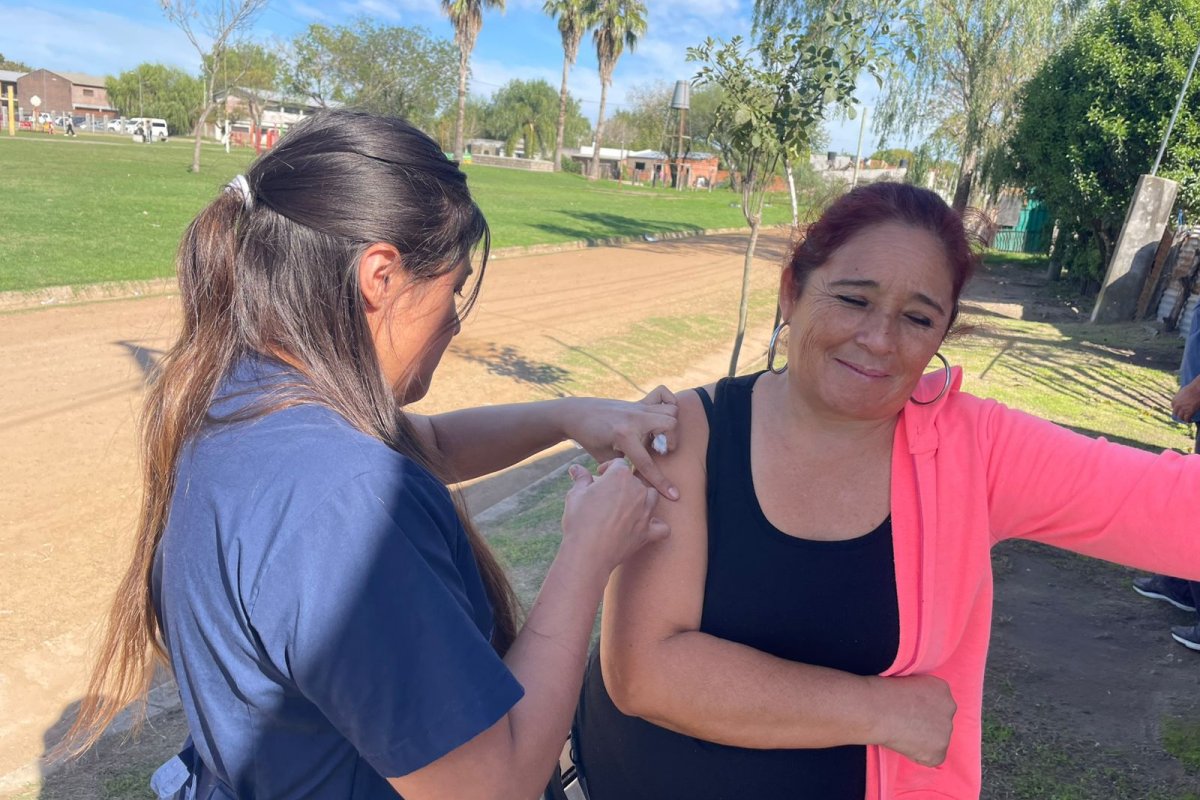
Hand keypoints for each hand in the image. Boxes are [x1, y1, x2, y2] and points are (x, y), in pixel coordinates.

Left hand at [560, 387, 679, 499]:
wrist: (576, 414)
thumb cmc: (588, 438)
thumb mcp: (603, 458)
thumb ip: (621, 467)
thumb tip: (638, 478)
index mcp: (624, 435)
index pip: (647, 463)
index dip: (661, 482)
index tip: (673, 494)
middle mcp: (634, 418)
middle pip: (670, 424)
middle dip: (671, 441)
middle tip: (659, 451)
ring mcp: (638, 407)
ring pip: (671, 410)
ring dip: (670, 426)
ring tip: (659, 437)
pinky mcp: (638, 401)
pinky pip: (663, 393)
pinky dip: (669, 402)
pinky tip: (661, 417)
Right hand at [562, 459, 670, 571]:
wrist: (588, 552)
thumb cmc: (580, 520)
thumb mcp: (575, 495)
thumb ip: (581, 479)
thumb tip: (576, 468)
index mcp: (620, 476)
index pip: (618, 464)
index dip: (607, 469)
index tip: (599, 477)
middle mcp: (638, 490)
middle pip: (635, 481)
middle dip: (622, 486)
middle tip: (607, 497)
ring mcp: (646, 511)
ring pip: (652, 497)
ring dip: (643, 500)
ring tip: (628, 508)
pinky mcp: (648, 532)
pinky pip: (662, 528)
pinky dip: (657, 527)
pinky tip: (647, 528)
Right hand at [873, 674, 956, 767]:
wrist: (874, 709)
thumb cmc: (882, 692)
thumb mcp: (906, 682)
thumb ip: (919, 696)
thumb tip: (916, 710)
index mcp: (942, 689)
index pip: (938, 705)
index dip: (921, 711)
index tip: (907, 712)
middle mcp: (950, 708)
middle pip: (940, 723)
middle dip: (925, 726)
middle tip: (903, 724)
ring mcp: (946, 732)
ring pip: (936, 741)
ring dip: (921, 741)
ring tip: (900, 733)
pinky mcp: (939, 753)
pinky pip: (930, 759)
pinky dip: (917, 756)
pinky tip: (902, 743)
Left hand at [1172, 380, 1199, 421]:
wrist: (1198, 389)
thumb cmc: (1192, 388)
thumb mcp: (1183, 392)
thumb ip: (1181, 396)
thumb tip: (1183, 397)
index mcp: (1174, 401)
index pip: (1174, 408)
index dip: (1178, 410)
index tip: (1182, 411)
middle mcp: (1177, 406)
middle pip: (1176, 414)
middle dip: (1180, 415)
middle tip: (1184, 417)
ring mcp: (1182, 409)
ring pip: (1181, 418)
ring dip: (1184, 419)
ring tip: (1188, 419)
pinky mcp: (1189, 412)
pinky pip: (1187, 419)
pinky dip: (1188, 421)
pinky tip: (1191, 420)